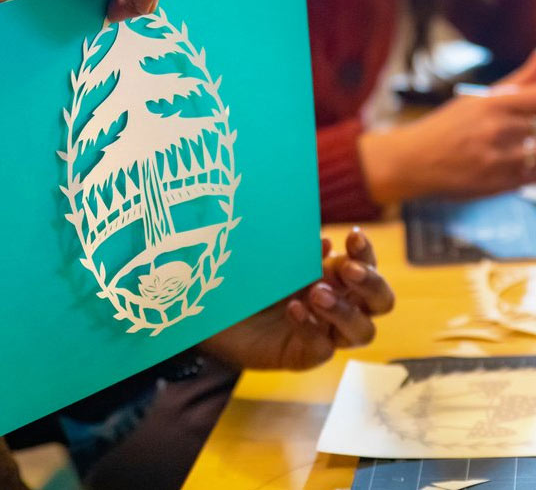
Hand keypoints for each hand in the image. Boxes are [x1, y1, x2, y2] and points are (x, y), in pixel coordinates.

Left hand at [201, 229, 393, 370]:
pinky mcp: (304, 355)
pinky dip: (310, 327)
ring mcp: (325, 332)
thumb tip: (326, 244)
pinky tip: (293, 310)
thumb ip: (298, 252)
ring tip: (316, 293)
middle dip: (371, 284)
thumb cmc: (249, 278)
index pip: (367, 266)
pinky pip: (322, 349)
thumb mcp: (273, 258)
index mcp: (335, 276)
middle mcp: (339, 305)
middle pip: (381, 302)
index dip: (366, 253)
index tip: (353, 237)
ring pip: (362, 331)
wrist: (211, 310)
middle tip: (347, 270)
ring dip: (344, 310)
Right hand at [359, 80, 535, 203]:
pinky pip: (531, 175)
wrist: (410, 162)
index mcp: (492, 103)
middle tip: (502, 132)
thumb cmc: (445, 128)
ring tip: (500, 150)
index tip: (529, 110)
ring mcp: (498, 158)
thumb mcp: (477, 100)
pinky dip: (525, 171)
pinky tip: (503, 166)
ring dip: (526, 151)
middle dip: (527, 129)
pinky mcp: (498, 184)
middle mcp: (496, 129)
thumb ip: (520, 80)